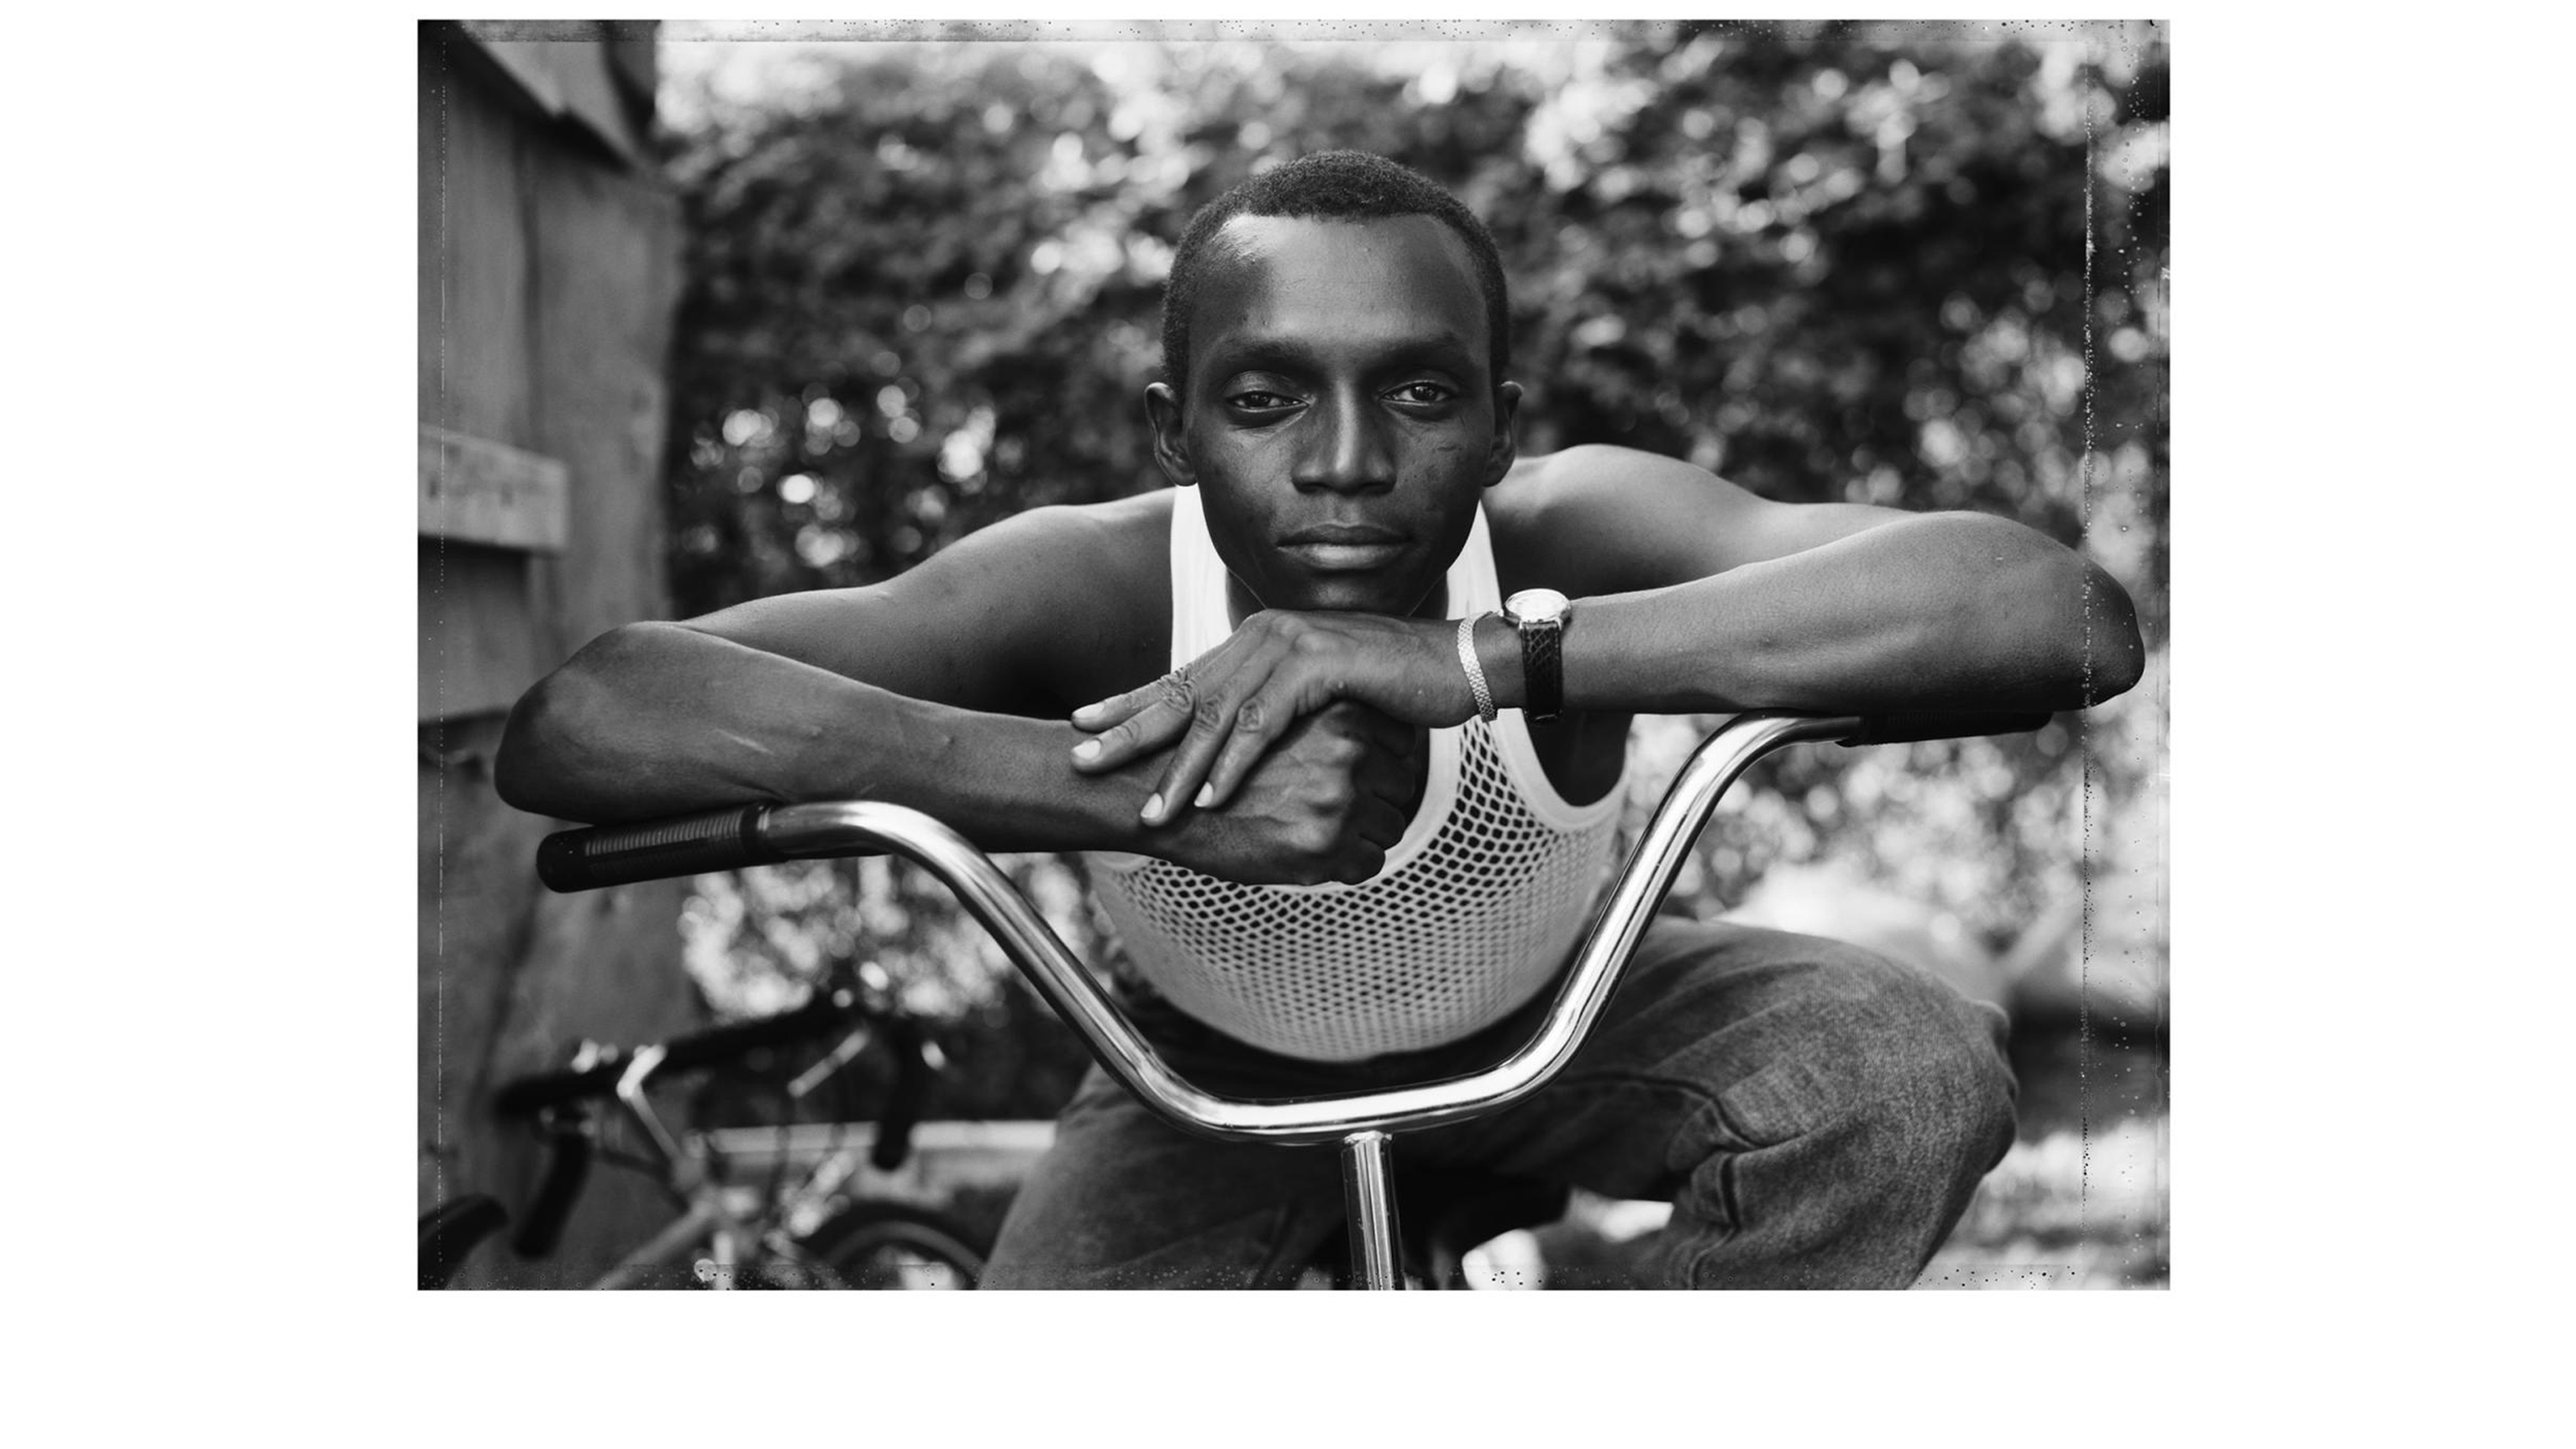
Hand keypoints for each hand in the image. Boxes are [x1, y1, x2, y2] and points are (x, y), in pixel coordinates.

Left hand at [1068, 609, 1471, 824]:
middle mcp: (1263, 635)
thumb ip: (1275, 709)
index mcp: (1256, 640)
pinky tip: (1209, 798)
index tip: (1081, 725)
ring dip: (1179, 769)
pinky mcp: (1319, 665)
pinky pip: (1263, 723)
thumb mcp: (1319, 698)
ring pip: (1217, 715)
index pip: (1181, 677)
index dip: (1129, 702)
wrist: (1457, 663)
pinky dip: (1232, 764)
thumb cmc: (1390, 688)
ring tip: (1149, 812)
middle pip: (1183, 692)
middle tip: (1081, 762)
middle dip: (1127, 731)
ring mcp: (1289, 645)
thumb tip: (1235, 741)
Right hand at [1149, 702, 1425, 885]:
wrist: (1153, 794)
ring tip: (1321, 829)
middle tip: (1339, 807)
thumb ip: (1325, 720)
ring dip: (1365, 832)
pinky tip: (1312, 853)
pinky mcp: (1324, 844)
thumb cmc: (1215, 755)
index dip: (1380, 761)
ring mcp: (1339, 798)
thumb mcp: (1276, 715)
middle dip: (1377, 798)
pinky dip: (1347, 864)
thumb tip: (1376, 737)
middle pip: (1402, 782)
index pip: (1401, 741)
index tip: (1356, 772)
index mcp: (1340, 712)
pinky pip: (1369, 862)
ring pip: (1391, 824)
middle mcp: (1348, 751)